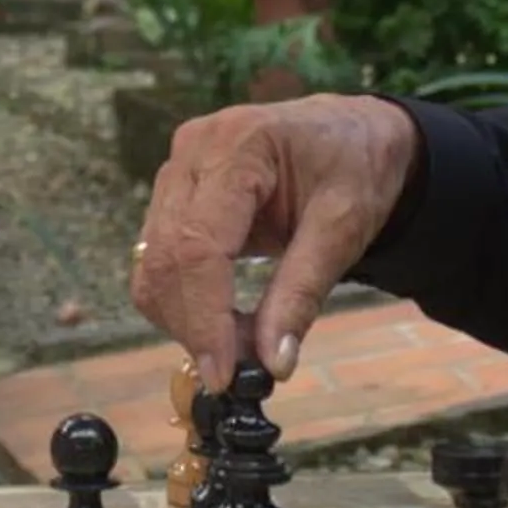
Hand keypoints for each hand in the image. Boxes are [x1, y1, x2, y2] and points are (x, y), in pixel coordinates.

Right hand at [129, 95, 420, 388]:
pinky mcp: (173, 193)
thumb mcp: (344, 229)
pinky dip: (184, 300)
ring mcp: (177, 169)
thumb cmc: (355, 168)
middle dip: (194, 325)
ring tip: (241, 345)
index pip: (199, 244)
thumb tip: (272, 363)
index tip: (223, 374)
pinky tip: (224, 320)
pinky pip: (158, 258)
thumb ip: (302, 293)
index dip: (204, 316)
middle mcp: (193, 151)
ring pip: (152, 263)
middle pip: (166, 257)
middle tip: (238, 371)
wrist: (353, 133)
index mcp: (240, 145)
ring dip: (185, 317)